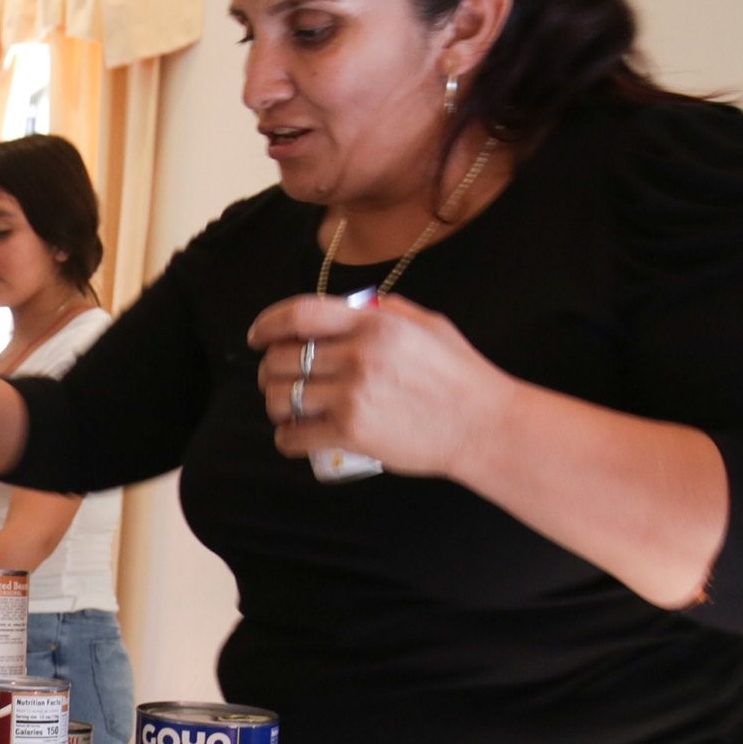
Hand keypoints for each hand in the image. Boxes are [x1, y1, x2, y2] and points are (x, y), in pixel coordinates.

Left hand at [248, 294, 515, 476]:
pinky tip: (294, 436)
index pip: (299, 313)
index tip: (257, 336)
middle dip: (268, 370)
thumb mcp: (428, 325)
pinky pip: (294, 436)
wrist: (485, 425)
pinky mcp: (351, 432)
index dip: (268, 324)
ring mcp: (352, 395)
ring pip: (280, 396)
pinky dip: (286, 438)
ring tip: (285, 408)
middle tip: (275, 379)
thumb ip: (386, 311)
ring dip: (274, 404)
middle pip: (281, 358)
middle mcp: (358, 355)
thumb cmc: (460, 376)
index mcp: (374, 323)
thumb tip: (348, 306)